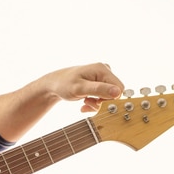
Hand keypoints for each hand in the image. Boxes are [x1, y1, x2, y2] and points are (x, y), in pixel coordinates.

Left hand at [0, 62, 125, 141]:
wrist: (54, 84)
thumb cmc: (64, 84)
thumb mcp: (80, 89)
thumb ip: (99, 90)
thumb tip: (118, 92)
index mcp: (102, 69)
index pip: (119, 89)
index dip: (110, 100)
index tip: (96, 103)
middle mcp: (105, 70)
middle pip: (115, 93)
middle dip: (102, 102)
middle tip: (88, 103)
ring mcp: (102, 76)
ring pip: (109, 96)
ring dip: (97, 104)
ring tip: (85, 103)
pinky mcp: (99, 82)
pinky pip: (104, 96)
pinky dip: (95, 102)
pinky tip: (85, 103)